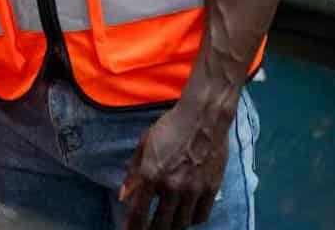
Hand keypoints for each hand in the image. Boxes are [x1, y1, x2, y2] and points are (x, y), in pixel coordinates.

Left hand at [119, 96, 234, 229]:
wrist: (204, 116)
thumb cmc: (170, 127)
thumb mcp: (144, 145)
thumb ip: (133, 173)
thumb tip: (123, 197)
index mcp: (151, 174)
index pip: (139, 212)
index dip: (133, 227)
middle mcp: (172, 186)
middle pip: (161, 224)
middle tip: (149, 229)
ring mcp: (193, 189)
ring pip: (181, 223)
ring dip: (172, 226)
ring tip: (167, 222)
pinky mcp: (211, 189)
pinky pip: (201, 216)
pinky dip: (192, 219)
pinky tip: (186, 215)